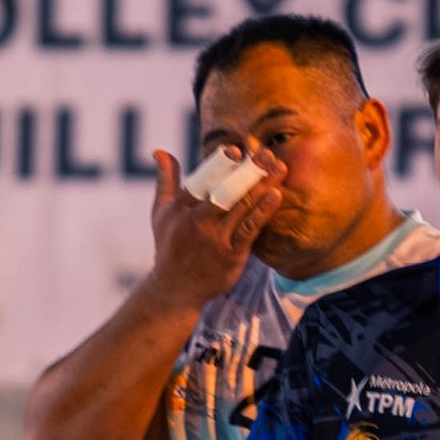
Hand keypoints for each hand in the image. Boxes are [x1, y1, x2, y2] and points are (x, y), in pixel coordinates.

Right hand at [143, 145, 284, 311]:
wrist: (175, 289)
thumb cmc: (169, 245)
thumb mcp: (161, 212)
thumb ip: (165, 179)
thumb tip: (159, 150)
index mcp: (180, 208)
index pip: (201, 181)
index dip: (219, 165)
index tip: (236, 150)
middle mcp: (197, 222)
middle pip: (225, 191)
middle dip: (247, 172)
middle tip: (267, 154)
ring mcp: (215, 239)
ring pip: (241, 207)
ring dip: (262, 186)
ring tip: (280, 168)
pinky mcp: (232, 255)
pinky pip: (250, 230)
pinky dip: (263, 212)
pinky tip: (276, 196)